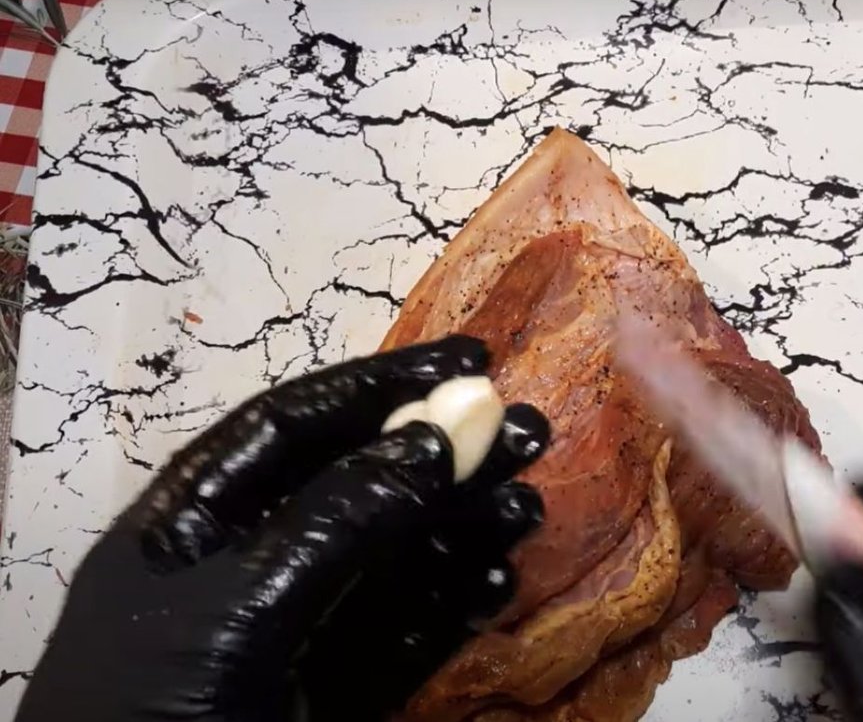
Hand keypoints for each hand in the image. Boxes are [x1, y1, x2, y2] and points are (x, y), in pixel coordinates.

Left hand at [15, 336, 547, 721]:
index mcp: (187, 525)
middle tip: (529, 434)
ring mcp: (290, 636)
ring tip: (530, 508)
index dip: (380, 386)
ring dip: (460, 531)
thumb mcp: (236, 605)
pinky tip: (497, 580)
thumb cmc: (148, 713)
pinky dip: (452, 607)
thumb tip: (438, 435)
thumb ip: (340, 518)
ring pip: (391, 564)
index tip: (472, 361)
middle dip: (441, 460)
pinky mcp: (331, 694)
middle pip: (357, 489)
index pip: (292, 426)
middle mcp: (243, 567)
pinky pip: (402, 637)